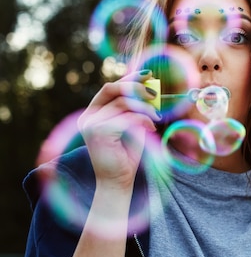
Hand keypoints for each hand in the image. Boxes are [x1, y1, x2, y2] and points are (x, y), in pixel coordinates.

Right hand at [78, 70, 160, 188]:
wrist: (117, 181)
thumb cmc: (126, 156)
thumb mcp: (131, 127)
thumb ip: (134, 109)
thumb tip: (149, 88)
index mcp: (92, 113)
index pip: (109, 88)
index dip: (129, 78)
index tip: (148, 75)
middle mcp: (87, 116)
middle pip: (112, 89)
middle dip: (135, 86)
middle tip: (154, 92)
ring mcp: (90, 124)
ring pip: (122, 103)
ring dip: (144, 107)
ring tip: (156, 117)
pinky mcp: (99, 132)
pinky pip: (126, 117)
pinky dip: (142, 119)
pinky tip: (151, 127)